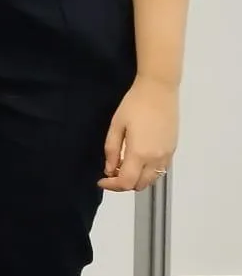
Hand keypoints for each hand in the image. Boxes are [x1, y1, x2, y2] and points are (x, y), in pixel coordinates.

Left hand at [100, 77, 177, 192]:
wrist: (159, 89)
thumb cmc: (135, 103)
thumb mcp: (116, 125)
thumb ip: (111, 150)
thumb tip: (110, 169)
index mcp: (140, 153)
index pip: (126, 182)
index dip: (112, 186)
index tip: (102, 180)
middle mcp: (156, 159)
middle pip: (140, 185)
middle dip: (124, 183)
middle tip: (112, 172)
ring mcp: (167, 155)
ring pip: (151, 180)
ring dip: (137, 178)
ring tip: (125, 165)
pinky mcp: (172, 149)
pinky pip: (160, 170)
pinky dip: (148, 172)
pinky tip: (139, 159)